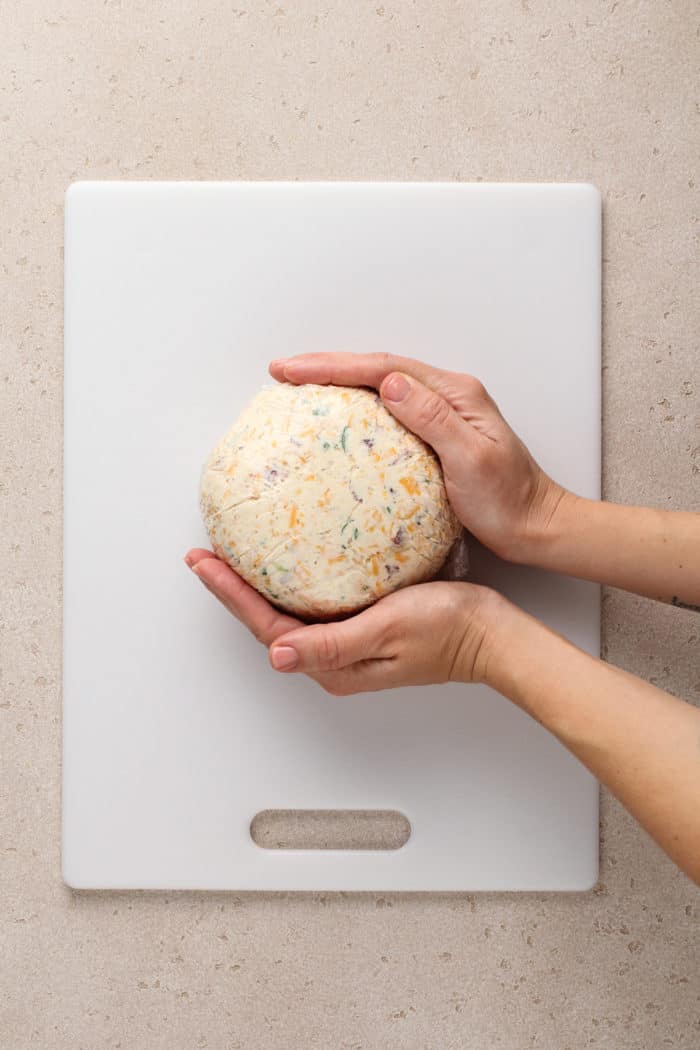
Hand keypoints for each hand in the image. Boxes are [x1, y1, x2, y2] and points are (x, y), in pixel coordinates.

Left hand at [185, 549, 497, 694]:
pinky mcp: (360, 628)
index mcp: (332, 664)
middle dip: (232, 590)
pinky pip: (312, 605)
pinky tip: (285, 562)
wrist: (489, 634)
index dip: (230, 594)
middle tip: (204, 555)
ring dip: (255, 586)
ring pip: (286, 613)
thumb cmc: (447, 629)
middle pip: (266, 623)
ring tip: (229, 556)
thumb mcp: (387, 630)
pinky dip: (289, 582)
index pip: (265, 628)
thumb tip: (276, 655)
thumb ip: (332, 643)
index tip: (204, 562)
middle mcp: (332, 659)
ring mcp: (345, 645)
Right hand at [268, 352, 566, 562]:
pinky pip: (386, 414)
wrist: (535, 526)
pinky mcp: (435, 437)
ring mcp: (441, 414)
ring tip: (298, 388)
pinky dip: (355, 410)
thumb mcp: (471, 459)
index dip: (333, 366)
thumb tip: (390, 384)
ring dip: (338, 383)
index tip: (292, 370)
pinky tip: (335, 423)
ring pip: (379, 387)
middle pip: (377, 369)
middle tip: (282, 372)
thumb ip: (432, 418)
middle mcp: (446, 395)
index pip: (383, 368)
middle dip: (327, 367)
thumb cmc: (509, 500)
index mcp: (454, 393)